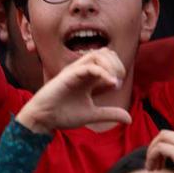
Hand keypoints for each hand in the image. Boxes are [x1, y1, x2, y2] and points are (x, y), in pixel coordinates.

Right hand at [15, 48, 130, 132]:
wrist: (44, 119)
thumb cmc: (63, 114)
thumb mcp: (92, 114)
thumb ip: (110, 114)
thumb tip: (130, 119)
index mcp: (88, 76)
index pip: (108, 61)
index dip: (118, 69)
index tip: (117, 86)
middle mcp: (82, 70)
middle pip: (105, 53)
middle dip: (117, 64)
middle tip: (118, 81)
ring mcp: (75, 70)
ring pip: (98, 54)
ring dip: (111, 65)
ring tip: (115, 81)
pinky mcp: (69, 75)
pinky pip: (89, 66)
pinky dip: (103, 73)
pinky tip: (111, 84)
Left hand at [145, 130, 173, 172]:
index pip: (173, 138)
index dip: (161, 148)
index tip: (158, 164)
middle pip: (165, 134)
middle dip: (153, 147)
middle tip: (151, 165)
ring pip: (162, 137)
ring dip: (152, 152)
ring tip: (151, 168)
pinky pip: (161, 148)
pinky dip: (153, 156)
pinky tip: (154, 169)